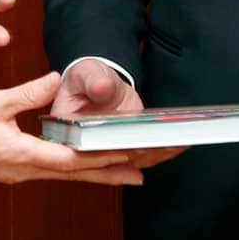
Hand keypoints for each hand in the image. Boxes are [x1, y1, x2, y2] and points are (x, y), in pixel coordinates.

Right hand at [0, 72, 156, 185]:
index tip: (129, 154)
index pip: (71, 159)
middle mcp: (23, 170)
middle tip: (144, 173)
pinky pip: (52, 171)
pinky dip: (75, 168)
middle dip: (112, 172)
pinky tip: (87, 164)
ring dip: (97, 173)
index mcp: (20, 154)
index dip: (102, 157)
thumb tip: (59, 80)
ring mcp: (18, 173)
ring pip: (66, 175)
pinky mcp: (13, 170)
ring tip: (129, 173)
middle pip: (76, 174)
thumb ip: (29, 93)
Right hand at [52, 59, 186, 168]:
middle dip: (131, 159)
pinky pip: (137, 160)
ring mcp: (102, 153)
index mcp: (65, 131)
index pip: (78, 151)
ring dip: (147, 157)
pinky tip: (173, 147)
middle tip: (154, 145)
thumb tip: (101, 88)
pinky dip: (155, 155)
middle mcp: (82, 148)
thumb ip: (93, 80)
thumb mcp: (87, 73)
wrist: (98, 82)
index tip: (122, 148)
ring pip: (124, 165)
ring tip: (170, 145)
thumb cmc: (87, 79)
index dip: (99, 154)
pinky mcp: (119, 152)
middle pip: (103, 164)